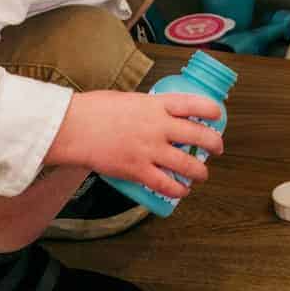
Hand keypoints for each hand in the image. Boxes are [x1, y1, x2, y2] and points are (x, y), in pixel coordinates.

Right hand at [45, 89, 224, 198]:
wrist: (72, 128)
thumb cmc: (93, 110)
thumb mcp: (127, 99)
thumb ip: (146, 108)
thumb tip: (156, 115)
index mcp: (156, 105)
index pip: (196, 104)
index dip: (212, 111)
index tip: (217, 116)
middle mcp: (159, 127)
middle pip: (200, 136)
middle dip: (214, 144)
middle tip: (216, 149)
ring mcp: (150, 150)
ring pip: (189, 164)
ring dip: (201, 172)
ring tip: (201, 174)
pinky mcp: (138, 170)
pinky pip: (167, 184)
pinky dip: (179, 190)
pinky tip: (182, 191)